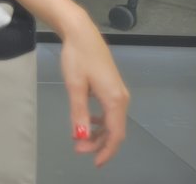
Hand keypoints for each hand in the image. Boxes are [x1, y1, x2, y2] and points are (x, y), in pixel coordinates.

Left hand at [57, 19, 129, 165]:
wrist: (81, 32)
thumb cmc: (77, 57)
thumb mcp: (75, 86)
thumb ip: (78, 113)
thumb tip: (80, 137)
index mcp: (115, 100)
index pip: (115, 134)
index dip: (106, 151)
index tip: (95, 162)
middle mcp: (121, 98)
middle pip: (114, 130)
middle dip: (98, 143)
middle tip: (78, 149)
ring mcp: (118, 92)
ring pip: (111, 121)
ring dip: (98, 132)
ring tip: (79, 138)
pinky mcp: (112, 87)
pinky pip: (109, 111)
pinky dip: (99, 121)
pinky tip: (86, 120)